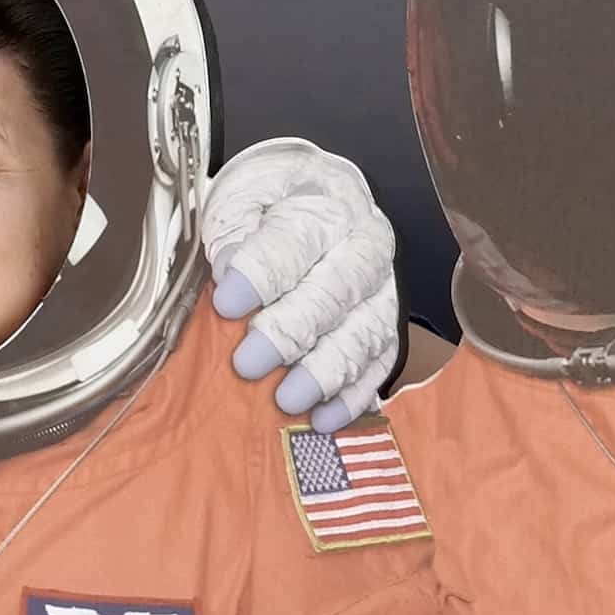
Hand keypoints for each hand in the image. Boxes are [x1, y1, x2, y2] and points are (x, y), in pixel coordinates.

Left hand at [202, 138, 402, 431]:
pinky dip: (354, 395)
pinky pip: (379, 362)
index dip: (261, 274)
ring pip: (364, 332)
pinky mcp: (388, 322)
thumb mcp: (238, 197)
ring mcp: (384, 286)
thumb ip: (232, 231)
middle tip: (248, 363)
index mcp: (326, 201)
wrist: (312, 194)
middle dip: (290, 332)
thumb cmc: (267, 201)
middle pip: (335, 292)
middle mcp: (365, 243)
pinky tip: (324, 420)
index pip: (295, 239)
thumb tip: (228, 275)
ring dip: (325, 371)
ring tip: (287, 400)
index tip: (226, 303)